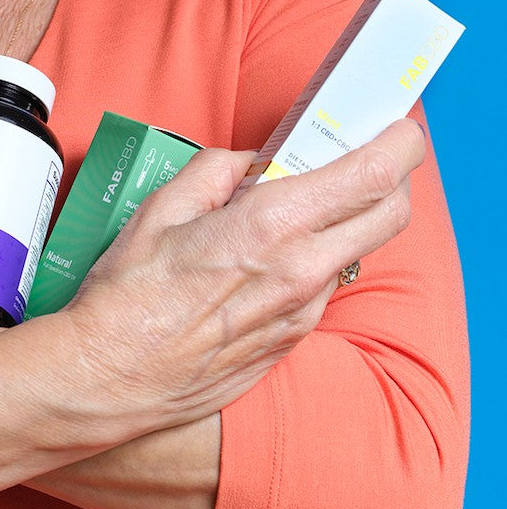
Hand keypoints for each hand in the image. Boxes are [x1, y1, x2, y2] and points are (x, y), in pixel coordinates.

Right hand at [64, 119, 424, 427]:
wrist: (108, 380)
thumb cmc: (125, 298)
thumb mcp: (160, 210)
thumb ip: (216, 171)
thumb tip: (250, 164)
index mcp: (271, 226)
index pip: (375, 174)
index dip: (400, 142)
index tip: (395, 128)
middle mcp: (300, 272)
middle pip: (390, 214)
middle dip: (391, 179)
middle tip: (357, 162)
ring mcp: (300, 314)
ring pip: (353, 254)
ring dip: (340, 226)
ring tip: (285, 219)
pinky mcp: (288, 344)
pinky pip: (318, 292)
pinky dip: (308, 267)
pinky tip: (261, 267)